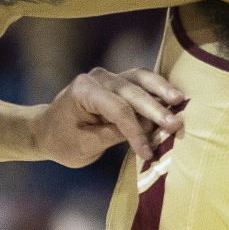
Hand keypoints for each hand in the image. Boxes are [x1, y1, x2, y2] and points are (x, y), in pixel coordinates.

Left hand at [34, 67, 186, 166]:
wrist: (47, 130)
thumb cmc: (62, 141)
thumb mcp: (84, 146)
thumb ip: (113, 135)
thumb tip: (146, 132)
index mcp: (83, 91)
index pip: (117, 110)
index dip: (136, 131)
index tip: (147, 152)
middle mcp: (97, 78)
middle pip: (132, 91)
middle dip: (155, 109)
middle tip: (176, 124)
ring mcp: (109, 77)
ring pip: (140, 78)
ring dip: (162, 90)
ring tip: (181, 100)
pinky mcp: (118, 81)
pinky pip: (141, 82)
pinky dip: (158, 90)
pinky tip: (175, 98)